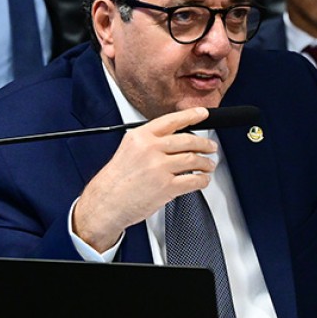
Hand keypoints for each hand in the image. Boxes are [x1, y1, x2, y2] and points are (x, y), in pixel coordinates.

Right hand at [73, 107, 218, 251]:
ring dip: (206, 163)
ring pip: (194, 160)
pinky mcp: (166, 187)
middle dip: (205, 144)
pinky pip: (193, 181)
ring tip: (209, 165)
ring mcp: (159, 168)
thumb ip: (149, 141)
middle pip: (188, 140)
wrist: (105, 203)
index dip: (191, 116)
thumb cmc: (115, 180)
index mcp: (140, 136)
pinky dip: (202, 180)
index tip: (202, 114)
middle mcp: (150, 149)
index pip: (172, 120)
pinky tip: (203, 180)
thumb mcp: (128, 149)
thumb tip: (173, 138)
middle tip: (211, 146)